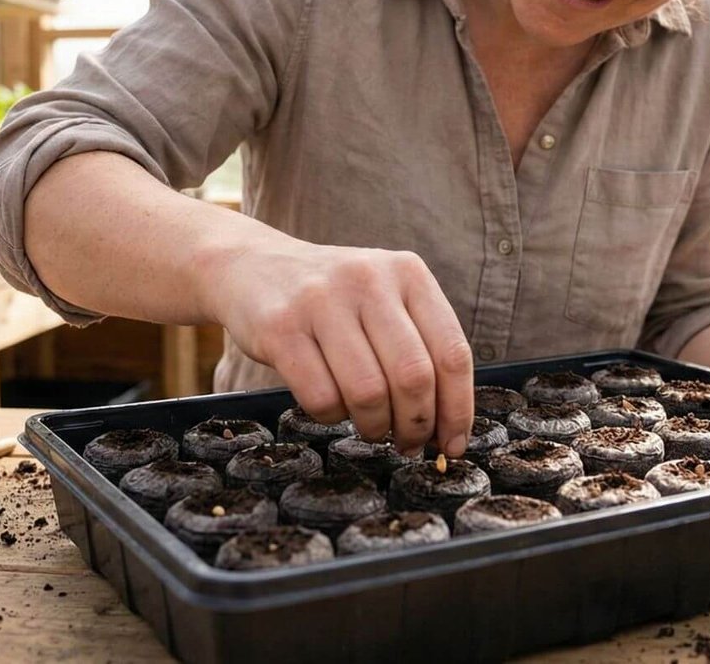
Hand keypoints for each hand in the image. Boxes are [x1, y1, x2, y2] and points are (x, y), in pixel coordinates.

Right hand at [207, 237, 474, 456]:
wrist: (251, 266)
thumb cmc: (332, 299)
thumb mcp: (383, 297)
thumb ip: (418, 345)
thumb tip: (447, 425)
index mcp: (408, 273)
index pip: (452, 353)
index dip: (457, 410)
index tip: (453, 444)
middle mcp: (369, 280)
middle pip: (413, 377)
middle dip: (416, 425)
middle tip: (408, 444)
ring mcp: (321, 300)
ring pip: (368, 392)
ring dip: (375, 427)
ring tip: (371, 428)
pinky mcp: (281, 327)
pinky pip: (321, 397)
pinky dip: (332, 417)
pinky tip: (331, 407)